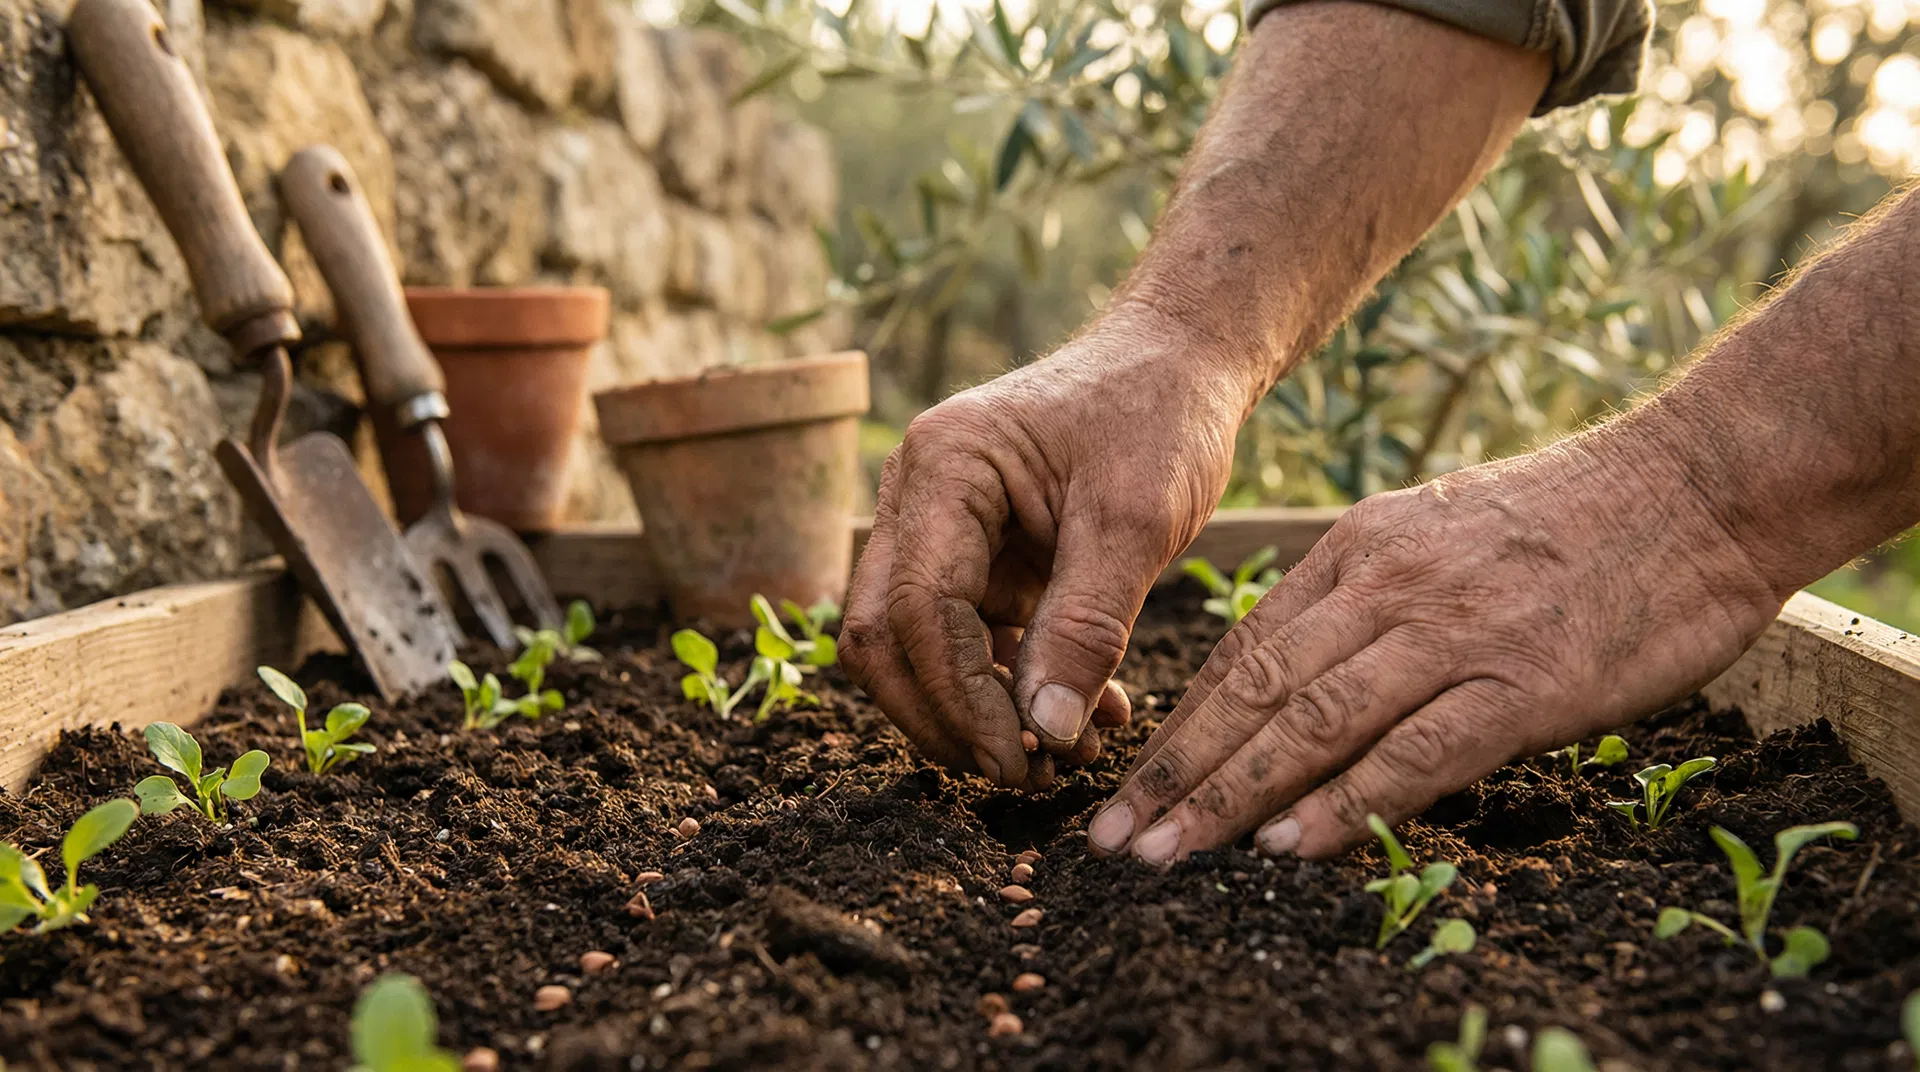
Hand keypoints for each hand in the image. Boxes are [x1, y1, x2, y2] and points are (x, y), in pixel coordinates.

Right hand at [840, 316, 1250, 788]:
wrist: (1179, 363)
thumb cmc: (1159, 415)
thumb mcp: (1137, 519)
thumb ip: (1087, 627)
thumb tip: (1043, 733)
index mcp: (945, 465)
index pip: (920, 607)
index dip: (961, 698)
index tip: (1021, 759)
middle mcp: (919, 496)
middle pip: (886, 637)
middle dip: (947, 719)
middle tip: (1027, 775)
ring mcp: (939, 530)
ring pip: (918, 650)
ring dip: (981, 715)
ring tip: (1071, 753)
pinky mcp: (976, 560)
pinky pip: (968, 644)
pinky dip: (1014, 691)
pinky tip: (1087, 717)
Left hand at [1086, 419, 1786, 863]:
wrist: (1698, 486)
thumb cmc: (1572, 520)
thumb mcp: (1440, 529)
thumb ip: (1370, 593)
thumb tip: (1303, 667)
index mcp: (1360, 550)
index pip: (1244, 650)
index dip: (1182, 724)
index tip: (1131, 781)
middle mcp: (1388, 587)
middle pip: (1255, 691)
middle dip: (1175, 771)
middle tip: (1113, 837)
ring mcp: (1453, 633)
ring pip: (1313, 723)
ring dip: (1231, 797)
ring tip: (1168, 853)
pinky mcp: (1522, 682)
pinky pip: (1415, 753)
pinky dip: (1347, 805)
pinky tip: (1292, 847)